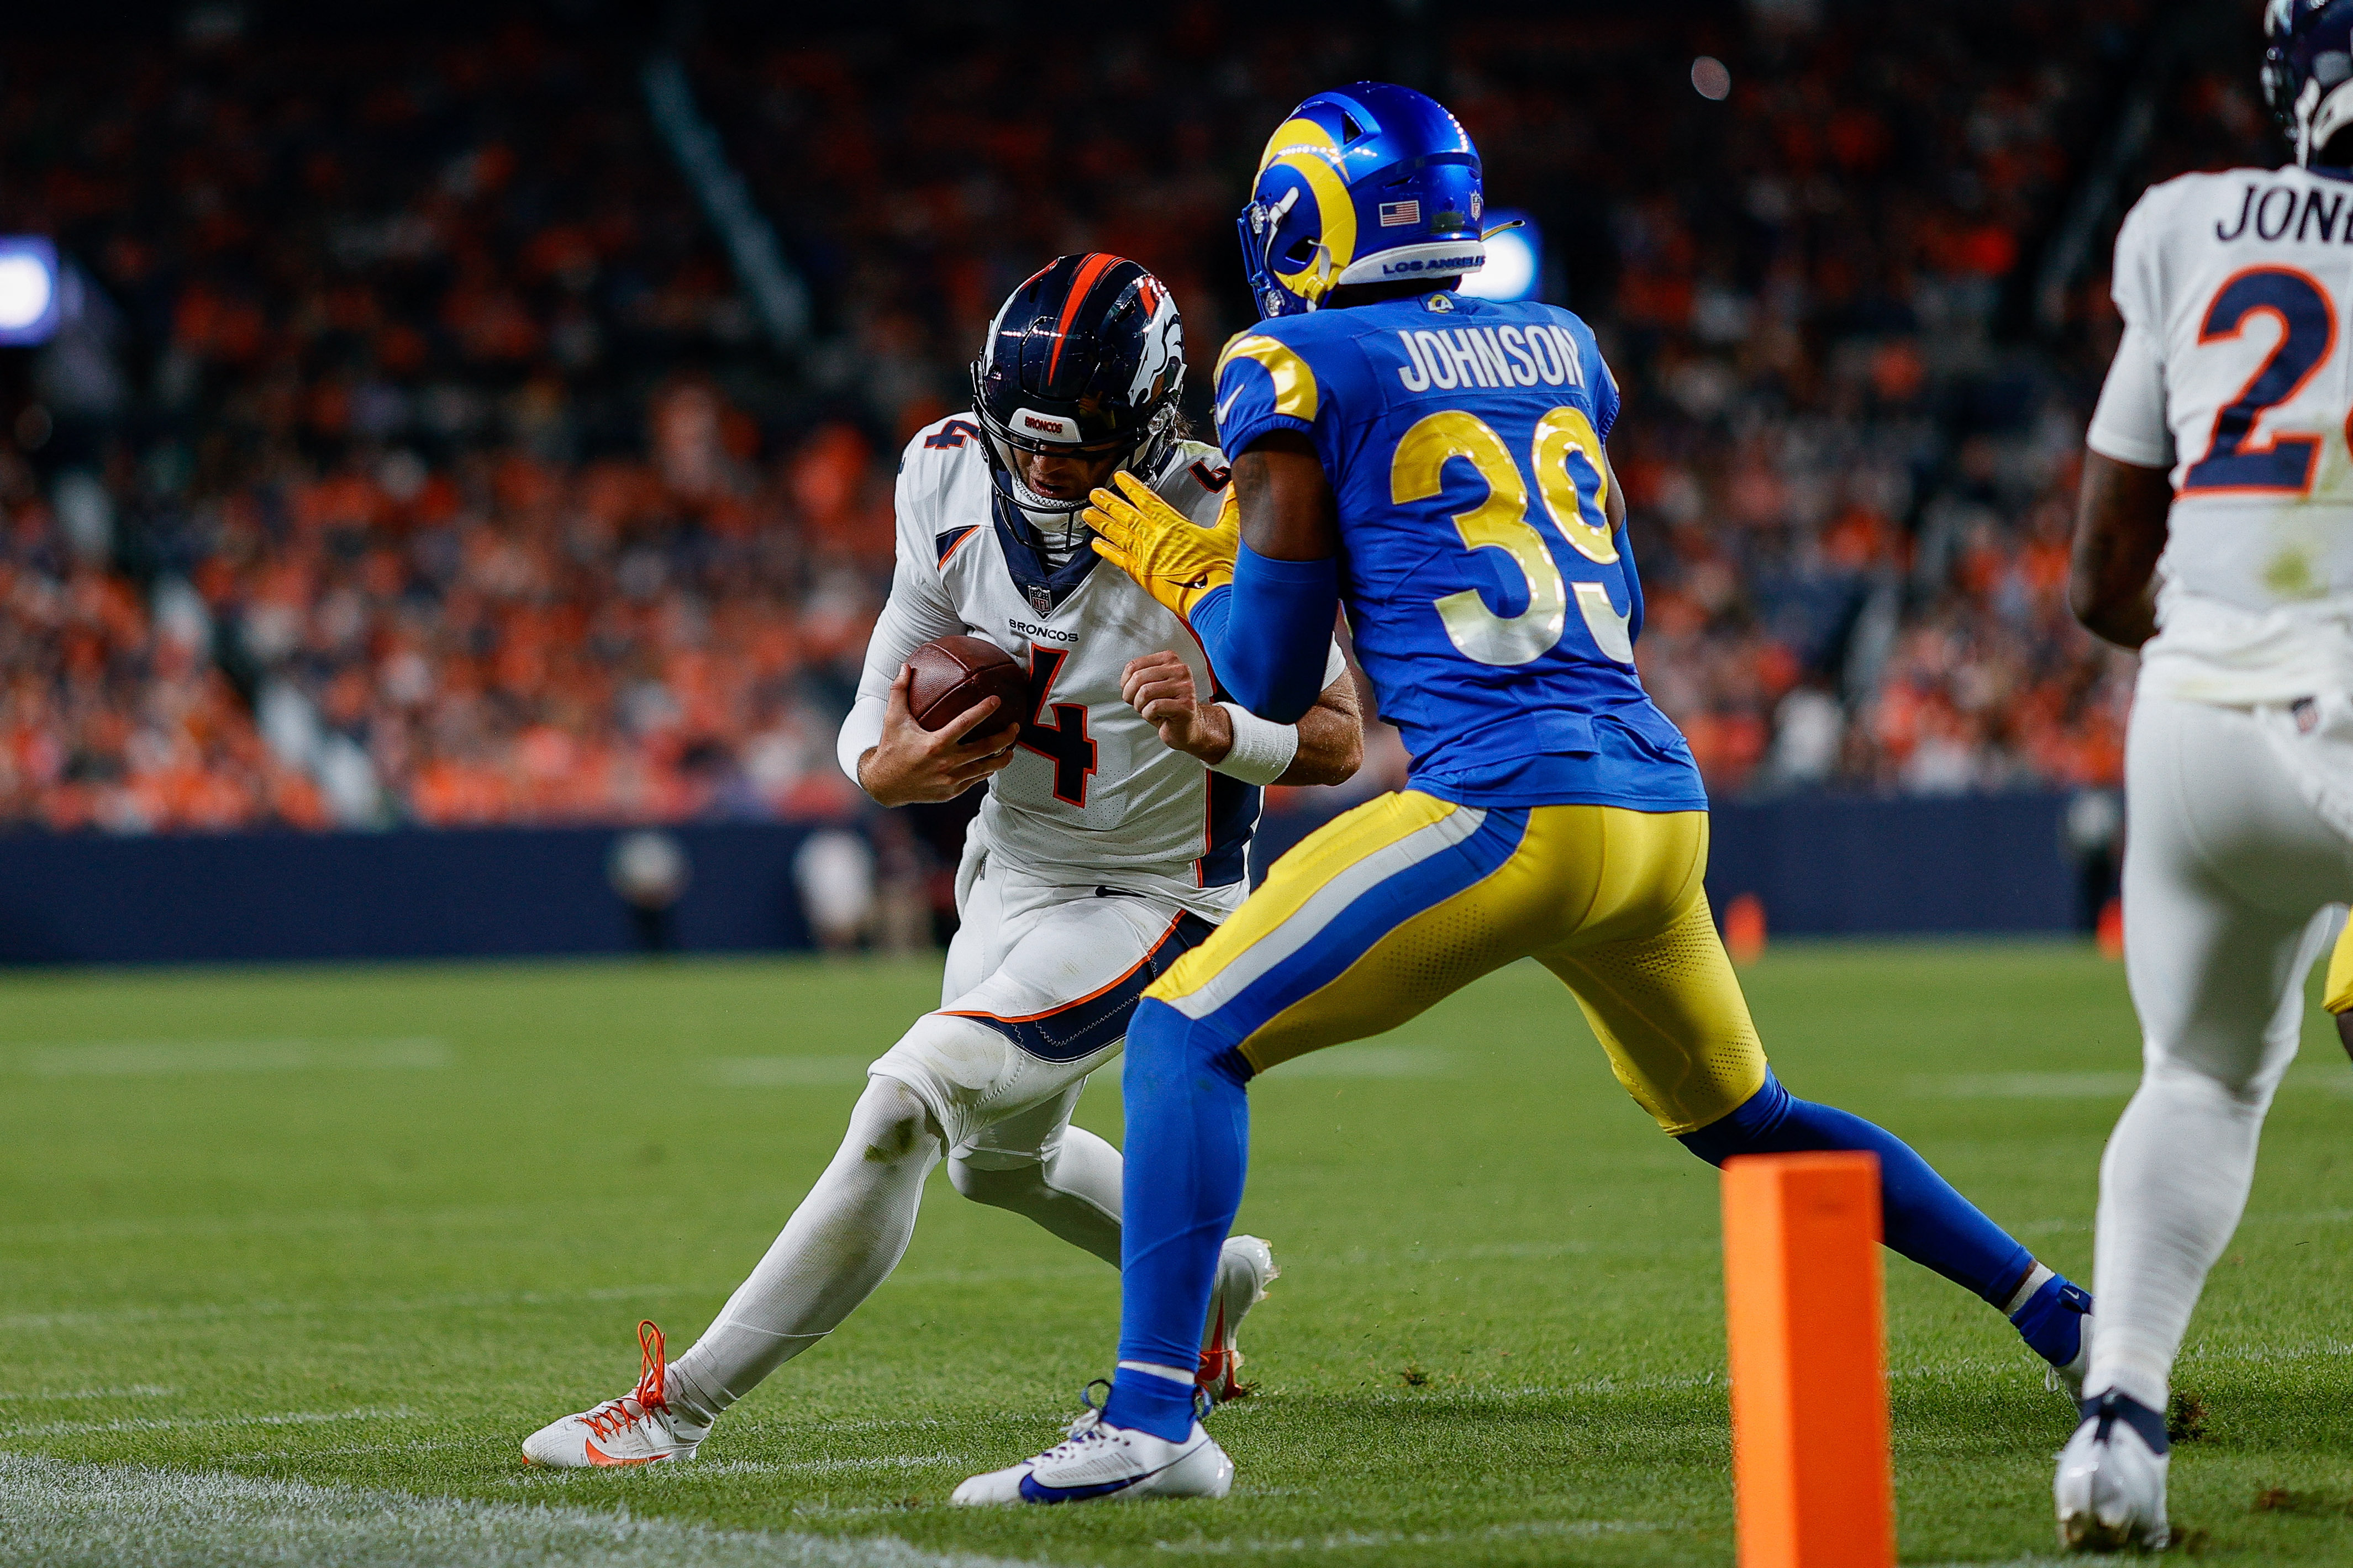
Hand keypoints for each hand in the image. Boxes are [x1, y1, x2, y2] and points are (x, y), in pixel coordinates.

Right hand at [855, 664, 1022, 806]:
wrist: (884, 785)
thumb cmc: (890, 748)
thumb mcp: (892, 719)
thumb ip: (899, 691)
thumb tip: (906, 666)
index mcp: (935, 744)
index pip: (965, 723)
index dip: (983, 710)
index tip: (997, 700)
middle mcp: (946, 764)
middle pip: (985, 749)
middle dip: (1005, 738)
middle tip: (1016, 727)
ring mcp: (951, 780)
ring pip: (985, 769)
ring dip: (1002, 758)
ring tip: (1011, 748)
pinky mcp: (952, 792)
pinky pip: (975, 780)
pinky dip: (985, 771)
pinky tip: (992, 762)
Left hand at [1087, 471, 1238, 620]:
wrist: (1213, 599)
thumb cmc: (1221, 571)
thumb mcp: (1229, 533)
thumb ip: (1232, 507)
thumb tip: (1238, 487)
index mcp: (1174, 526)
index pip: (1148, 500)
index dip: (1132, 487)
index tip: (1120, 478)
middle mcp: (1156, 540)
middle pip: (1127, 516)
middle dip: (1110, 502)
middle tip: (1095, 494)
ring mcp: (1147, 558)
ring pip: (1119, 536)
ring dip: (1102, 523)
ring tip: (1089, 514)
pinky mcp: (1144, 576)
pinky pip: (1120, 560)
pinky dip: (1107, 551)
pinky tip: (1097, 545)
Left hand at [1121, 650, 1231, 763]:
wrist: (1187, 726)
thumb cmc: (1167, 706)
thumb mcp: (1151, 685)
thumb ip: (1139, 676)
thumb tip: (1125, 681)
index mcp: (1170, 660)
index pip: (1134, 665)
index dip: (1125, 683)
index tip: (1129, 692)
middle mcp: (1180, 670)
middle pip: (1139, 677)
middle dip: (1131, 695)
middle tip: (1137, 704)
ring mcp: (1185, 687)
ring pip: (1145, 692)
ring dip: (1140, 706)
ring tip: (1148, 710)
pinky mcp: (1186, 705)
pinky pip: (1154, 707)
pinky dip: (1149, 715)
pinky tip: (1158, 716)